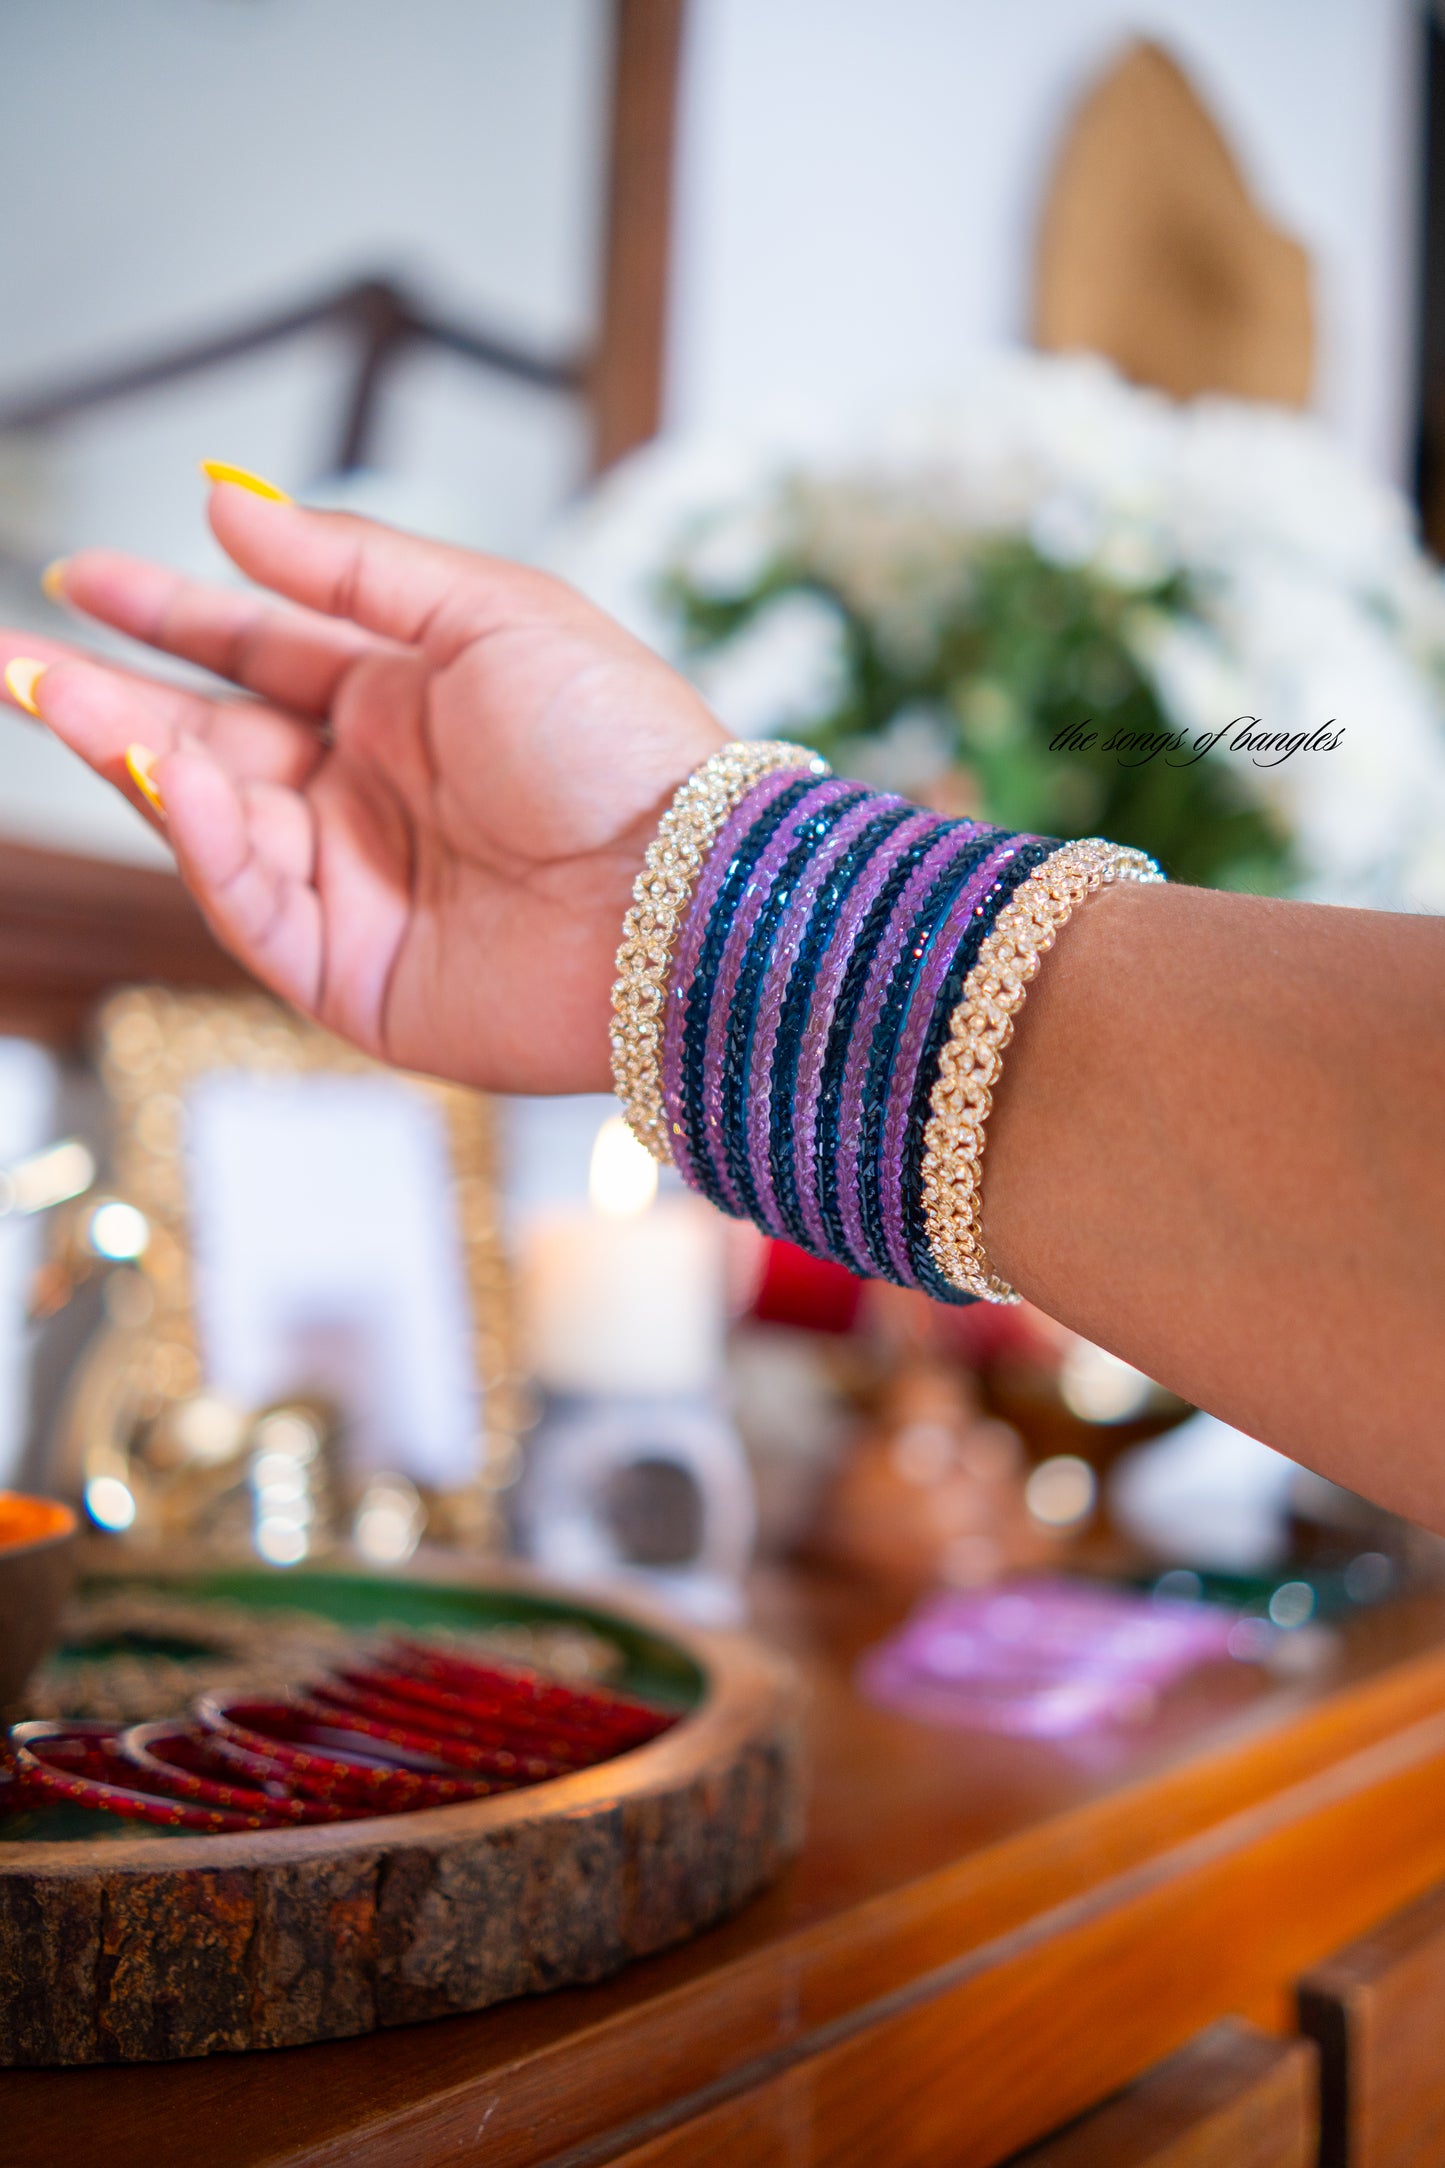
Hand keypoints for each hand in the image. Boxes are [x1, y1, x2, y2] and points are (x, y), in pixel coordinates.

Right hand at [2, 484, 723, 1092]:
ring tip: (60, 697)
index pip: (259, 654)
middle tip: (16, 658)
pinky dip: (208, 844)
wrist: (687, 891)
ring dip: (135, 759)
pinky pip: (253, 907)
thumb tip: (227, 507)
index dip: (169, 617)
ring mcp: (359, 890)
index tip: (83, 579)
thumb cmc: (619, 747)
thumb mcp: (487, 613)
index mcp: (410, 706)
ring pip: (214, 823)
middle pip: (211, 738)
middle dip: (108, 698)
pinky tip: (178, 776)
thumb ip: (349, 569)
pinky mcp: (355, 980)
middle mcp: (374, 796)